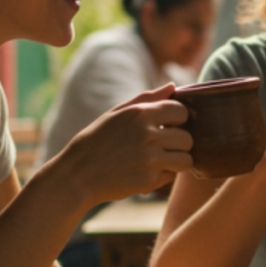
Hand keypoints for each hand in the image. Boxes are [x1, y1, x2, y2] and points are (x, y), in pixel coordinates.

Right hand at [54, 84, 191, 206]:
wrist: (77, 175)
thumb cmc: (97, 141)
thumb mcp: (116, 114)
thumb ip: (147, 99)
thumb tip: (172, 86)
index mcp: (141, 114)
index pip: (182, 111)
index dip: (177, 120)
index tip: (166, 126)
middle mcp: (149, 135)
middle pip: (187, 138)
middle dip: (178, 143)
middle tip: (161, 146)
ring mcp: (150, 159)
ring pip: (186, 159)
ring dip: (176, 161)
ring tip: (158, 160)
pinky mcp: (150, 181)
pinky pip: (172, 176)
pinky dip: (163, 176)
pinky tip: (146, 172)